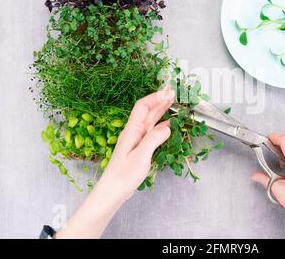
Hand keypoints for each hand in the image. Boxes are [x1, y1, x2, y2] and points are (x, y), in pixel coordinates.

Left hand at [96, 87, 173, 202]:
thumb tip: (167, 127)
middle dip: (160, 99)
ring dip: (161, 110)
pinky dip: (161, 125)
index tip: (168, 92)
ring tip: (171, 102)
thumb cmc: (123, 176)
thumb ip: (153, 140)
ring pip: (150, 120)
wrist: (112, 192)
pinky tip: (168, 125)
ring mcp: (136, 140)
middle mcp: (134, 132)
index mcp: (132, 131)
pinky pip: (152, 132)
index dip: (155, 97)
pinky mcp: (139, 148)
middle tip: (172, 91)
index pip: (143, 107)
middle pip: (147, 111)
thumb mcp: (140, 157)